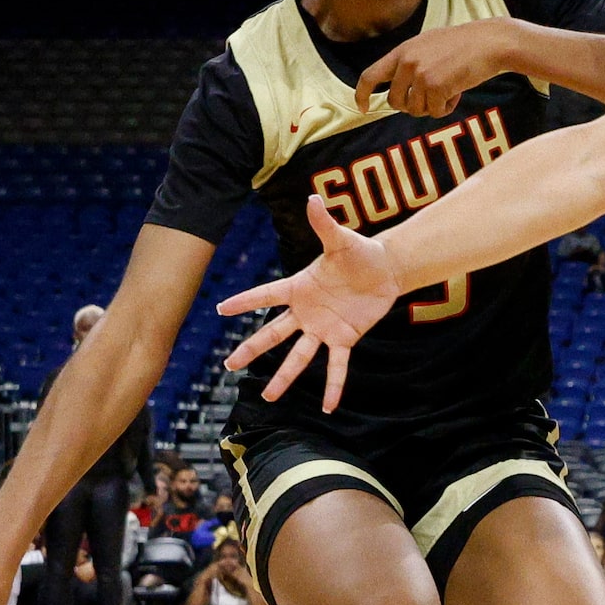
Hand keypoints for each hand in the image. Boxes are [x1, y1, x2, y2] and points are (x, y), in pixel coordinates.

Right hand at [217, 195, 401, 410]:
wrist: (386, 270)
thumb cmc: (360, 253)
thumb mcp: (340, 239)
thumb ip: (323, 223)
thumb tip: (313, 197)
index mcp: (298, 287)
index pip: (264, 295)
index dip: (244, 302)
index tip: (219, 309)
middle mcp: (305, 312)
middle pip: (272, 334)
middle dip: (251, 349)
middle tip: (228, 365)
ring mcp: (323, 328)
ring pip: (298, 356)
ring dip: (284, 377)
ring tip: (269, 397)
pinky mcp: (344, 339)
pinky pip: (336, 366)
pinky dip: (333, 386)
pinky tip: (328, 406)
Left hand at [355, 20, 512, 117]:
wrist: (489, 43)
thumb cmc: (464, 45)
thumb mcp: (429, 46)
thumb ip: (410, 64)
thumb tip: (400, 93)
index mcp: (402, 51)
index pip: (370, 75)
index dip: (362, 94)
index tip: (362, 107)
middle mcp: (407, 62)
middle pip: (394, 102)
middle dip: (411, 106)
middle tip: (431, 98)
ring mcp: (420, 75)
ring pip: (415, 110)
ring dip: (432, 107)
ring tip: (448, 89)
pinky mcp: (436, 87)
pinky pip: (434, 112)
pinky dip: (447, 108)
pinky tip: (457, 92)